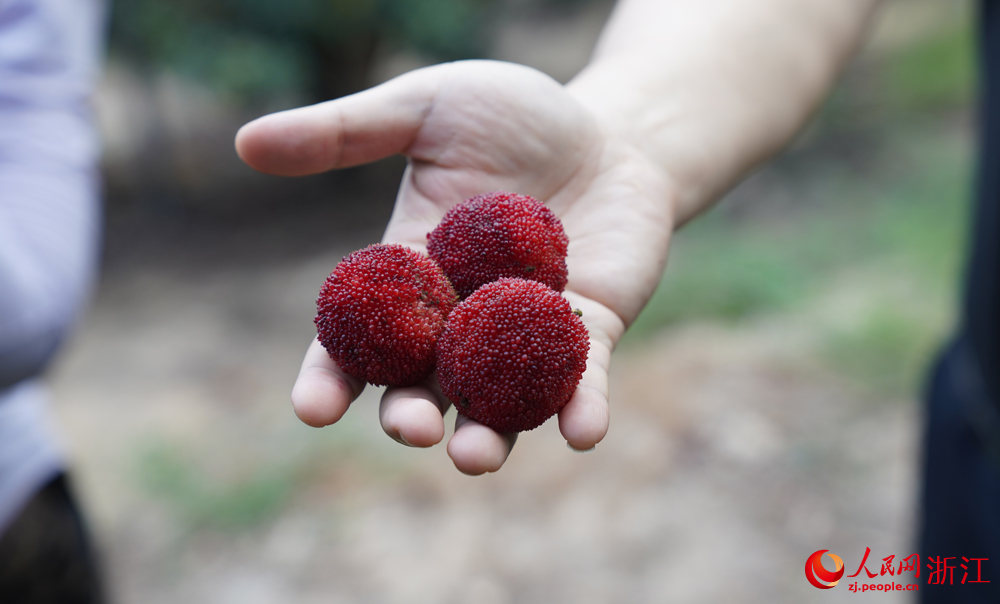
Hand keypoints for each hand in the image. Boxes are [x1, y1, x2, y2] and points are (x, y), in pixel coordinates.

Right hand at [235, 60, 674, 473]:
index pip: (359, 340)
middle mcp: (461, 319)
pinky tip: (582, 432)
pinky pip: (584, 379)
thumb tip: (244, 142)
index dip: (331, 377)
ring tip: (474, 456)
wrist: (610, 127)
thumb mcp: (425, 110)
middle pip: (423, 385)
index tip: (313, 409)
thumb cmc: (514, 116)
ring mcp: (526, 332)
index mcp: (411, 277)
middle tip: (410, 426)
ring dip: (486, 436)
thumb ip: (345, 133)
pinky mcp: (592, 330)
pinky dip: (582, 409)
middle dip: (409, 415)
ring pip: (497, 402)